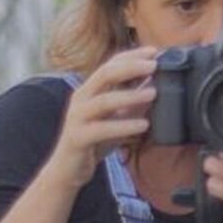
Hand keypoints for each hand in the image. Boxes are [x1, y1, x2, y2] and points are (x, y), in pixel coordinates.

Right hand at [45, 47, 158, 189]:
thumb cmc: (95, 139)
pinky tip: (144, 125)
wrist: (67, 170)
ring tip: (153, 93)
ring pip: (104, 101)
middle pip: (105, 74)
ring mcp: (77, 117)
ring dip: (131, 96)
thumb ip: (131, 99)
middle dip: (131, 67)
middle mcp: (81, 98)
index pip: (110, 64)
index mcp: (90, 89)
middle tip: (154, 66)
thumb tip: (155, 82)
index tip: (154, 51)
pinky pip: (103, 129)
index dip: (132, 55)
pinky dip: (125, 126)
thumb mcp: (116, 116)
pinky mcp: (78, 138)